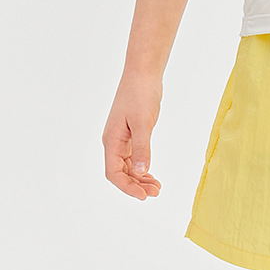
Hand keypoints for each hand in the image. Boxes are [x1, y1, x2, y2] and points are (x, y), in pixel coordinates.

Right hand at [102, 71, 162, 199]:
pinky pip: (134, 157)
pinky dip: (142, 168)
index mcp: (111, 140)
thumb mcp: (143, 122)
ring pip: (128, 167)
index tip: (143, 195)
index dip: (126, 187)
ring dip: (140, 178)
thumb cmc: (140, 94)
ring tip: (157, 187)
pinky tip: (152, 174)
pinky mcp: (131, 134)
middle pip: (120, 173)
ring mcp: (122, 138)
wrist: (143, 73)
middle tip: (155, 192)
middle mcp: (113, 142)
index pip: (113, 173)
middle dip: (136, 185)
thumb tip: (141, 171)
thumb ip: (142, 147)